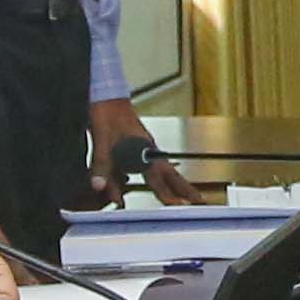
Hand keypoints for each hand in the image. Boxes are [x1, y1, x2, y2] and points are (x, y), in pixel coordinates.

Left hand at [86, 99, 202, 206]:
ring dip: (172, 184)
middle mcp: (147, 149)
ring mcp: (144, 147)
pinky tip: (149, 184)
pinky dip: (153, 177)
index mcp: (143, 149)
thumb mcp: (102, 140)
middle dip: (185, 189)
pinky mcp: (137, 144)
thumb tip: (100, 186)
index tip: (179, 206)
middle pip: (170, 174)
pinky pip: (149, 166)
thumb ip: (101, 166)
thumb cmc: (108, 112)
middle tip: (199, 200)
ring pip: (162, 170)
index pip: (159, 177)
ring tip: (182, 196)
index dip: (168, 193)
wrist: (106, 93)